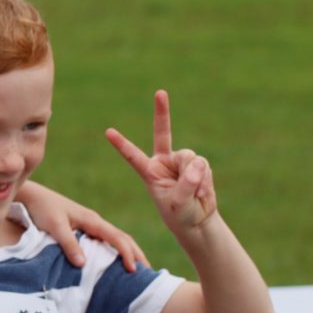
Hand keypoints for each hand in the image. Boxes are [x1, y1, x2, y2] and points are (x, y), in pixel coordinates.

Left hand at [18, 181, 148, 270]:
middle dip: (136, 254)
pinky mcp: (82, 228)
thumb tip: (83, 264)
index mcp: (92, 220)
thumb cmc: (42, 209)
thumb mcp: (54, 225)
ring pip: (114, 239)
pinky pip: (103, 241)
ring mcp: (89, 225)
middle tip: (148, 274)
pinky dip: (113, 251)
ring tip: (135, 271)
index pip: (118, 238)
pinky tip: (112, 262)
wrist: (31, 196)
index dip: (127, 254)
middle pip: (122, 238)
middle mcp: (94, 222)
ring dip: (127, 253)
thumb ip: (68, 243)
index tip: (133, 270)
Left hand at [106, 90, 216, 233]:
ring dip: (195, 176)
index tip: (108, 132)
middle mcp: (163, 161)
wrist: (197, 219)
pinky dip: (205, 179)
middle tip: (160, 92)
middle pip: (163, 132)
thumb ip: (186, 184)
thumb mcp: (178, 203)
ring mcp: (180, 160)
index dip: (122, 144)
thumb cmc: (180, 214)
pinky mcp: (197, 163)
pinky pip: (203, 164)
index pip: (133, 156)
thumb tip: (197, 163)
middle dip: (162, 111)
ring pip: (189, 156)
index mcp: (149, 171)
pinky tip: (202, 192)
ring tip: (194, 193)